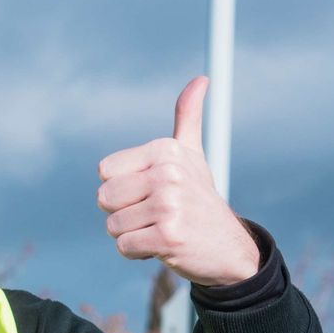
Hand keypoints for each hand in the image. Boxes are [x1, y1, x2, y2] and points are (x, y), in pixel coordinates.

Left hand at [96, 75, 259, 286]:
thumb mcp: (192, 156)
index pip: (105, 172)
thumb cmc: (199, 200)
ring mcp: (169, 205)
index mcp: (166, 150)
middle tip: (155, 216)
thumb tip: (200, 80)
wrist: (228, 248)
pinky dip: (138, 253)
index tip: (150, 193)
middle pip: (105, 199)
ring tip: (161, 230)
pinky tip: (162, 247)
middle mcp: (168, 173)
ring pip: (113, 226)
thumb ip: (188, 118)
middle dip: (123, 214)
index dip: (121, 189)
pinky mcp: (168, 236)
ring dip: (131, 235)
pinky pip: (124, 246)